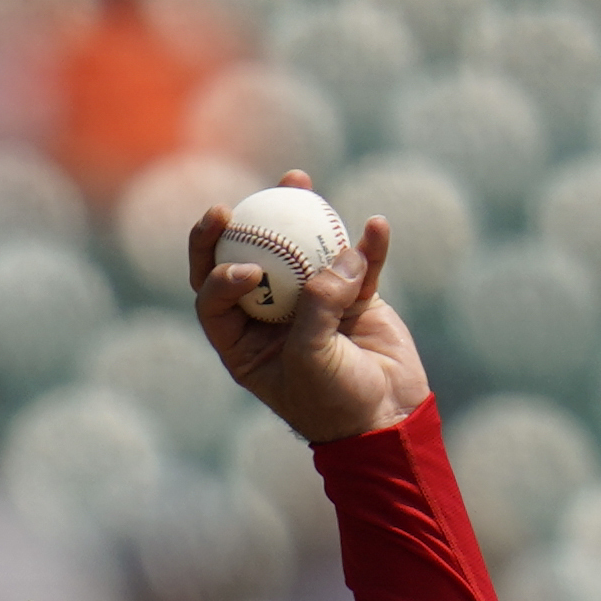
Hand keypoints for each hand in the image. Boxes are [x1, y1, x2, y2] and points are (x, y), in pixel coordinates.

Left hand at [188, 175, 432, 446]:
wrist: (387, 420)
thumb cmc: (335, 402)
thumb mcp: (312, 360)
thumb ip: (317, 308)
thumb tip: (336, 258)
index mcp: (242, 343)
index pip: (213, 300)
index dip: (218, 276)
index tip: (249, 270)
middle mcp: (270, 317)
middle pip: (243, 261)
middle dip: (232, 230)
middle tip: (233, 206)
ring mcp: (312, 302)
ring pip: (298, 250)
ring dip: (298, 214)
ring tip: (297, 180)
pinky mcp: (353, 297)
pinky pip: (357, 263)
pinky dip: (368, 246)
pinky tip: (375, 227)